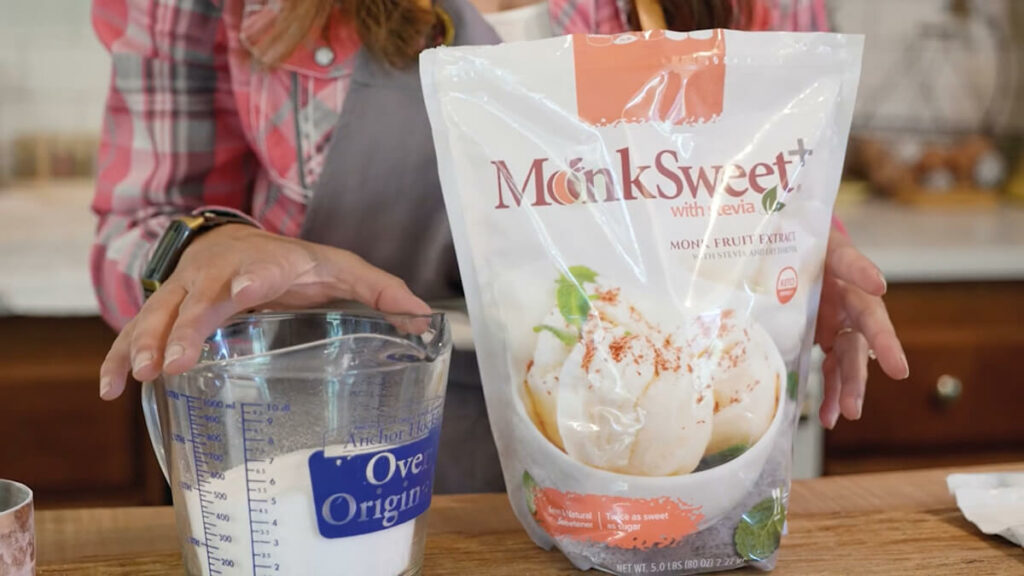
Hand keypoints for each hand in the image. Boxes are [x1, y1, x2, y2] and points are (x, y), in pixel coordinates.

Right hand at [99, 224, 429, 399]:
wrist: (235, 238)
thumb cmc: (295, 263)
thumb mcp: (342, 270)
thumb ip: (383, 293)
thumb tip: (428, 321)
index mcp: (271, 264)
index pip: (262, 267)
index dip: (253, 275)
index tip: (247, 285)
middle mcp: (224, 273)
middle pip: (201, 296)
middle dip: (187, 326)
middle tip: (175, 361)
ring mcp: (189, 290)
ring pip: (161, 313)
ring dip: (147, 343)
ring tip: (140, 377)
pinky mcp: (166, 306)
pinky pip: (137, 331)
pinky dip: (120, 356)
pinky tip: (112, 390)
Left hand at [815, 226, 908, 428]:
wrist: (797, 264)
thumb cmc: (806, 251)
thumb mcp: (809, 246)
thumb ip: (818, 250)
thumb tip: (837, 257)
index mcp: (842, 267)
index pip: (852, 266)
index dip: (863, 273)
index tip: (878, 285)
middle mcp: (850, 299)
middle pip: (866, 326)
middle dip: (881, 346)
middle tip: (899, 369)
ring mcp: (841, 324)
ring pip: (850, 357)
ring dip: (851, 385)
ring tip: (850, 412)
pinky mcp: (828, 342)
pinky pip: (831, 370)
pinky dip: (831, 394)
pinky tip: (830, 417)